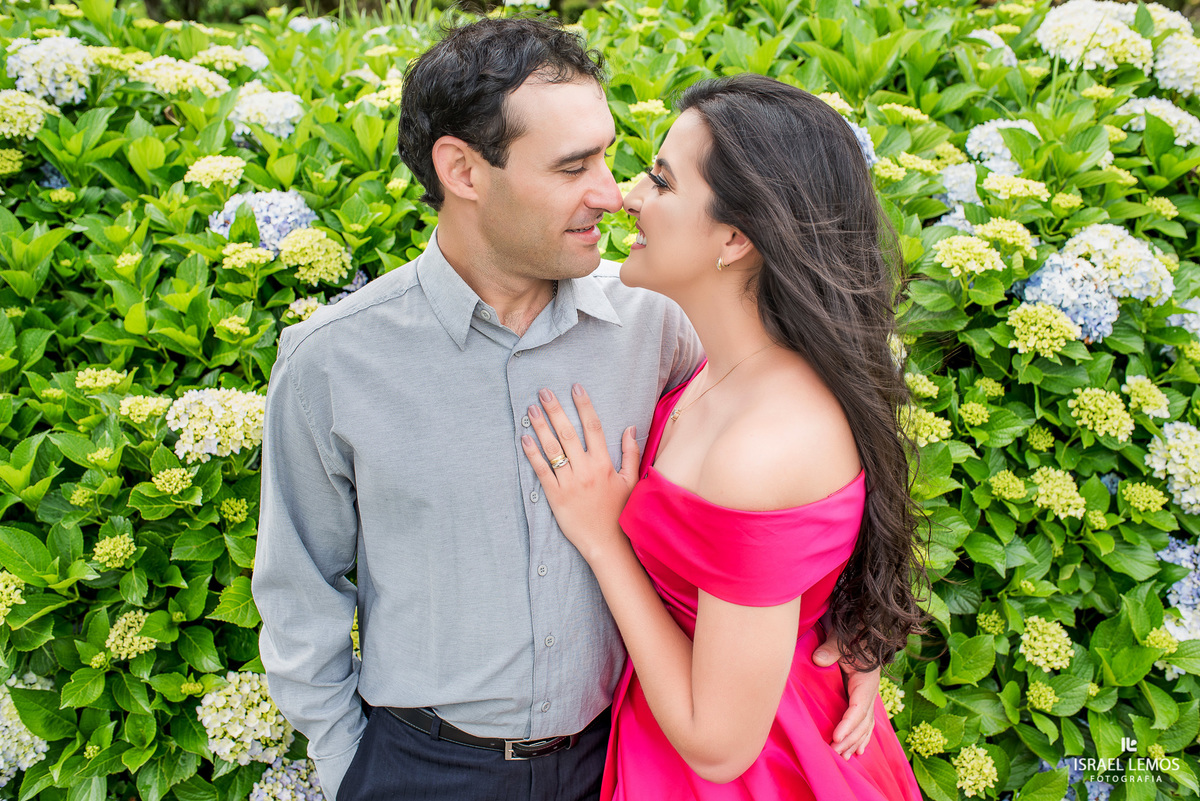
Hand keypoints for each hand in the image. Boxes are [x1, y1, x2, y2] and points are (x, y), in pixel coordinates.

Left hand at [520, 385, 640, 560]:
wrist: (606, 543)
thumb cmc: (619, 512)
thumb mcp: (631, 481)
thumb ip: (630, 453)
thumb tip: (630, 427)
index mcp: (605, 464)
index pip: (594, 427)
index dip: (584, 405)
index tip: (575, 387)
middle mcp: (586, 470)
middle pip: (568, 432)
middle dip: (555, 409)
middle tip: (543, 391)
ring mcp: (569, 483)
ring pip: (553, 448)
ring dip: (541, 426)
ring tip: (531, 409)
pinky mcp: (555, 496)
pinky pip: (541, 471)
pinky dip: (532, 454)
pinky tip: (525, 438)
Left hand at [813, 628, 878, 758]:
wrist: (862, 634)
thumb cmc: (851, 638)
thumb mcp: (842, 641)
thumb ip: (831, 649)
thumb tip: (818, 659)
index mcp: (866, 682)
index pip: (858, 708)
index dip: (848, 724)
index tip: (835, 737)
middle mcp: (870, 693)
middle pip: (863, 722)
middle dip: (849, 740)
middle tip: (834, 753)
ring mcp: (868, 698)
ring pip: (865, 726)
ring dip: (855, 742)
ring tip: (844, 757)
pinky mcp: (862, 699)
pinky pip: (865, 723)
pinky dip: (862, 737)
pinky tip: (857, 751)